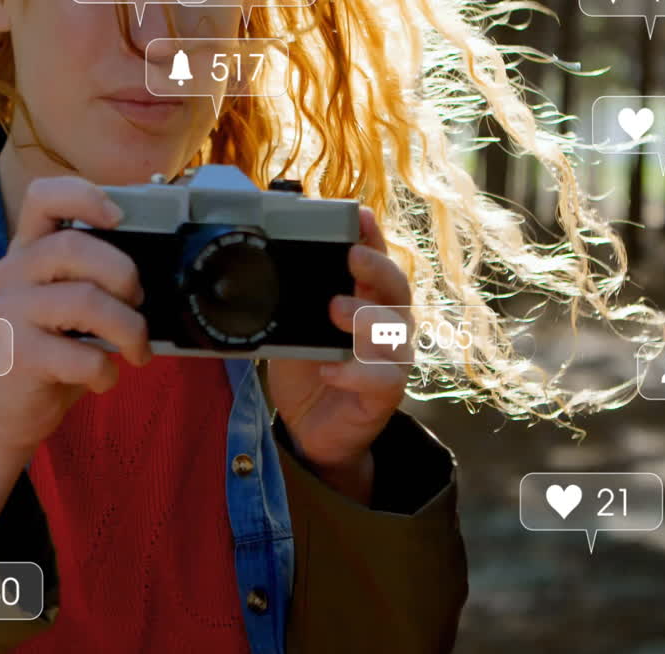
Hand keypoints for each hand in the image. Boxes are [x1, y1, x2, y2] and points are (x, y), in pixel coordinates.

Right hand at [0, 176, 151, 527]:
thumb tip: (158, 272)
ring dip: (129, 328)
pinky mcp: (17, 356)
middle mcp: (12, 273)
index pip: (43, 197)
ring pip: (86, 301)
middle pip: (74, 248)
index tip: (119, 216)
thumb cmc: (51, 351)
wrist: (7, 411)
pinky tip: (104, 379)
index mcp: (27, 251)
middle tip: (138, 302)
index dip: (83, 195)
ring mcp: (10, 313)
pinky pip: (82, 356)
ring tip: (137, 349)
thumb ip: (93, 278)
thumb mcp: (68, 305)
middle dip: (124, 274)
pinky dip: (107, 372)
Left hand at [266, 207, 412, 502]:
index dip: (373, 237)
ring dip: (365, 316)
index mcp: (367, 300)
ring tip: (334, 309)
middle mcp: (388, 324)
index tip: (359, 215)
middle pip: (397, 288)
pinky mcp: (386, 392)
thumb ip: (294, 302)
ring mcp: (392, 358)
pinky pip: (381, 378)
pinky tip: (329, 368)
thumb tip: (268, 269)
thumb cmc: (308, 371)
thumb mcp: (294, 329)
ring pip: (394, 331)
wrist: (311, 427)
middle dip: (376, 267)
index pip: (376, 261)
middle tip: (351, 256)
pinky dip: (354, 372)